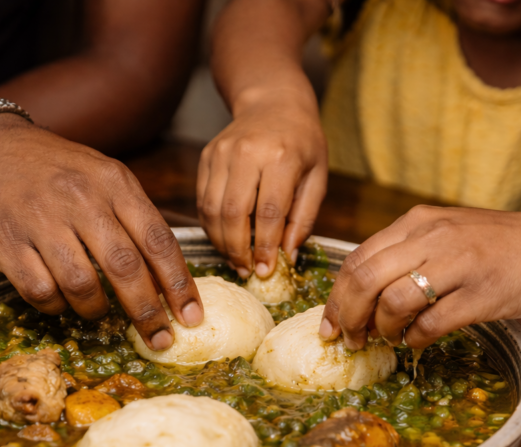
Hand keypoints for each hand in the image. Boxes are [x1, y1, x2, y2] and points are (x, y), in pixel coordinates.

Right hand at [0, 115, 202, 350]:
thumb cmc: (55, 171)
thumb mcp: (102, 177)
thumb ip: (134, 219)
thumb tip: (169, 279)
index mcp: (113, 182)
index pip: (158, 240)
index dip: (178, 284)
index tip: (191, 317)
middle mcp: (80, 198)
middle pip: (124, 267)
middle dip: (146, 311)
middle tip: (158, 338)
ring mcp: (40, 219)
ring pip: (81, 284)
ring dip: (96, 310)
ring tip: (98, 312)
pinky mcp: (5, 241)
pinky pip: (41, 291)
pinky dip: (56, 306)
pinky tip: (60, 301)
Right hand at [197, 88, 326, 277]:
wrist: (274, 102)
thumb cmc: (302, 142)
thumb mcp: (317, 177)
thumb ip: (303, 218)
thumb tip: (288, 256)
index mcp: (281, 157)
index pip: (268, 212)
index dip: (264, 246)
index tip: (265, 270)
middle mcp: (247, 153)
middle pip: (234, 213)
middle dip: (238, 249)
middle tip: (246, 270)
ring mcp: (222, 153)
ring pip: (213, 209)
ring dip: (221, 241)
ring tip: (235, 260)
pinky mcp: (207, 157)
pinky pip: (203, 200)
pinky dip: (211, 225)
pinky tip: (224, 239)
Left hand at [320, 206, 520, 348]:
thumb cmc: (507, 246)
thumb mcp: (450, 233)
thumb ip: (409, 252)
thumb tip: (363, 292)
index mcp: (420, 220)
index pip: (358, 257)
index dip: (336, 296)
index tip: (329, 324)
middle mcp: (434, 236)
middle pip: (365, 278)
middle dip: (347, 316)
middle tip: (348, 340)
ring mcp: (460, 263)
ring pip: (393, 300)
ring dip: (382, 329)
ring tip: (386, 340)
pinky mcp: (483, 293)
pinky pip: (431, 323)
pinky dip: (416, 338)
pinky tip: (418, 342)